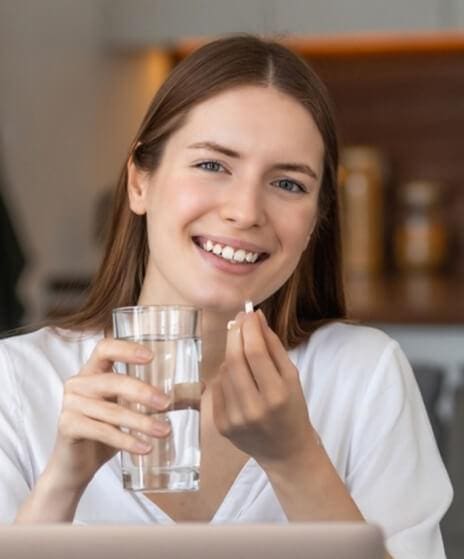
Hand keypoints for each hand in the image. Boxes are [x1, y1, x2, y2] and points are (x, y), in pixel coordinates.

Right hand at [50, 338, 170, 491]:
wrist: (75, 465)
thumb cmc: (105, 430)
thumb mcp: (129, 409)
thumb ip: (155, 397)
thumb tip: (199, 386)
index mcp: (92, 370)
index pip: (105, 348)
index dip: (127, 349)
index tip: (151, 357)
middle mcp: (78, 383)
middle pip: (113, 381)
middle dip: (142, 392)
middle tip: (166, 404)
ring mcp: (70, 405)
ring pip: (111, 410)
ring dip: (141, 422)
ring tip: (164, 432)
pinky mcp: (67, 427)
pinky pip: (102, 431)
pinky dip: (126, 440)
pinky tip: (144, 448)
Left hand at [211, 310, 315, 468]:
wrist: (285, 451)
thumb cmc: (292, 409)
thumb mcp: (292, 377)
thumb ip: (274, 346)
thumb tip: (256, 317)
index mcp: (277, 396)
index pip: (256, 352)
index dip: (249, 328)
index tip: (249, 313)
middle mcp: (254, 409)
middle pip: (235, 360)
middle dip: (234, 334)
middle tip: (238, 320)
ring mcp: (234, 419)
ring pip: (224, 372)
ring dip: (231, 354)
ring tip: (243, 353)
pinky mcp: (221, 425)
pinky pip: (217, 388)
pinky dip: (225, 376)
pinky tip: (237, 376)